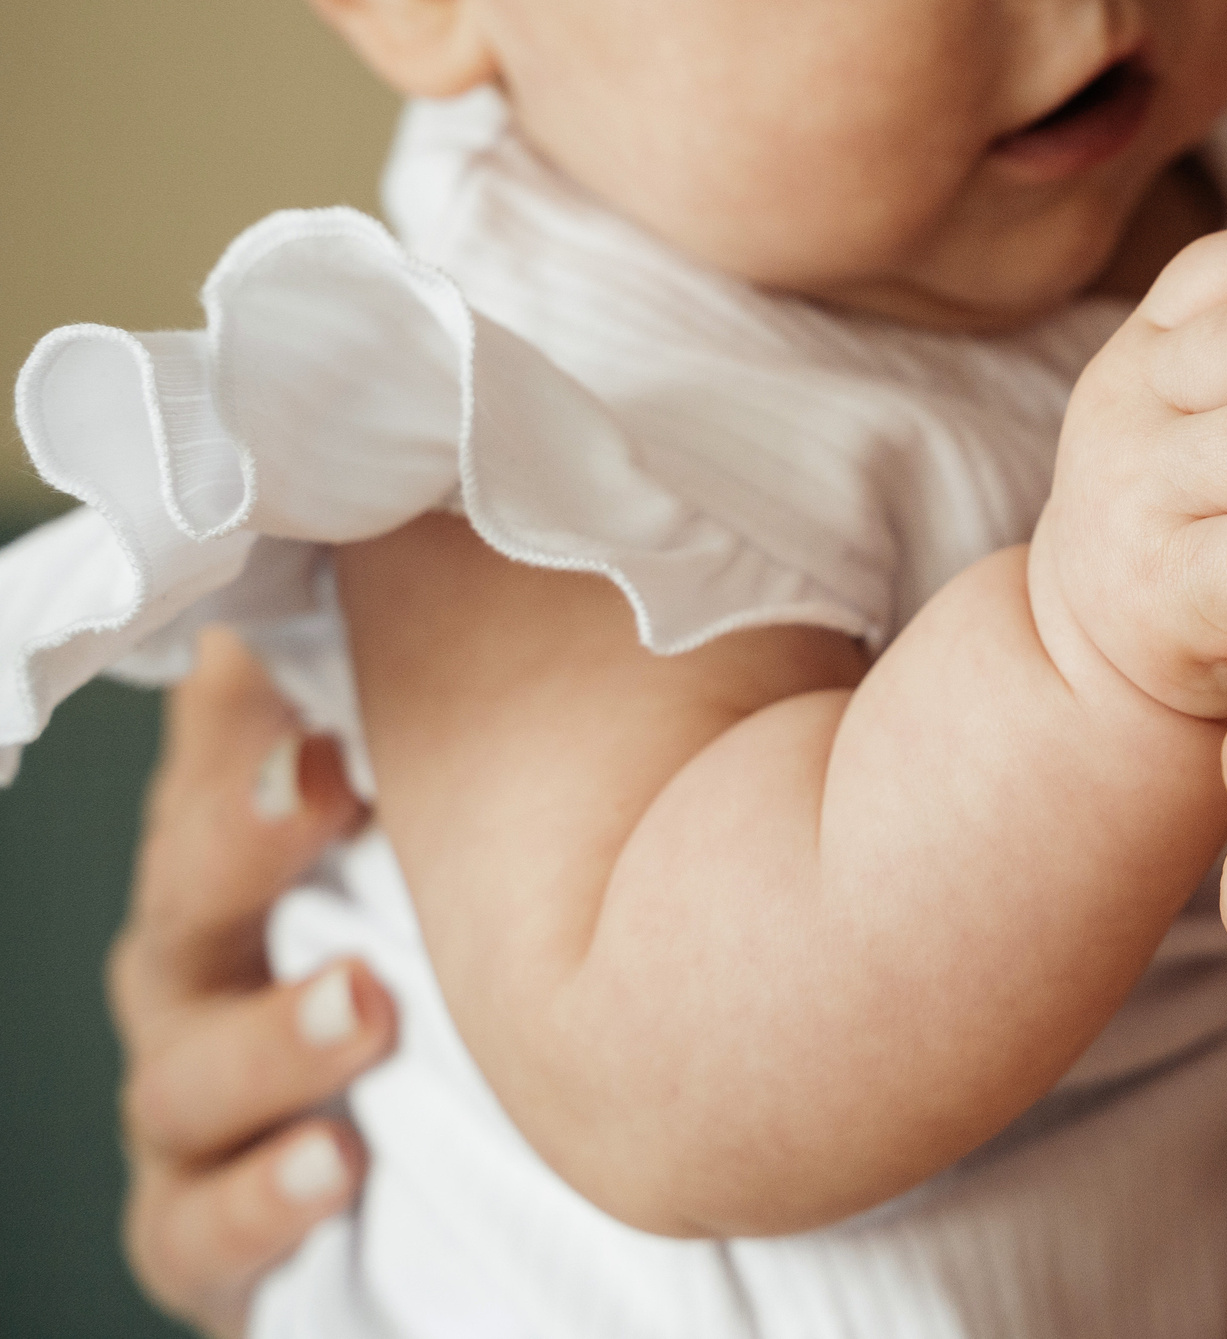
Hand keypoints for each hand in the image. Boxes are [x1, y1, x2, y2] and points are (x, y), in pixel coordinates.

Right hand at [111, 630, 394, 1337]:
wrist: (430, 1173)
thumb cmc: (458, 968)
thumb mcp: (455, 845)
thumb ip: (457, 733)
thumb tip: (469, 567)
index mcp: (251, 865)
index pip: (215, 774)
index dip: (243, 719)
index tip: (316, 676)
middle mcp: (205, 978)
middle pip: (182, 903)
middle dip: (234, 843)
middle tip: (316, 791)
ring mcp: (196, 1111)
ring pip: (183, 1073)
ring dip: (267, 1038)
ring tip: (360, 1008)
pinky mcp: (209, 1234)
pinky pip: (199, 1227)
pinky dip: (254, 1203)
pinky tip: (329, 1170)